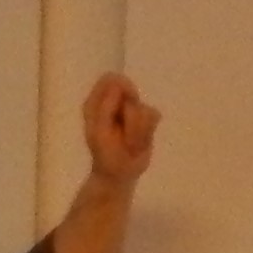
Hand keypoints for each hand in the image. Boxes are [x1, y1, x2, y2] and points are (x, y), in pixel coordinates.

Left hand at [80, 71, 159, 186]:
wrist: (121, 174)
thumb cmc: (105, 154)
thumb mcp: (100, 131)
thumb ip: (106, 107)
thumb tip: (118, 85)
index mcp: (97, 103)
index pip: (110, 79)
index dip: (121, 88)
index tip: (125, 104)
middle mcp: (114, 103)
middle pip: (130, 91)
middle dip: (130, 115)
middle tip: (123, 132)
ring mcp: (132, 110)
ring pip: (144, 107)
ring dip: (138, 130)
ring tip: (130, 144)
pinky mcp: (147, 120)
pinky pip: (154, 115)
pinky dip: (147, 132)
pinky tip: (139, 143)